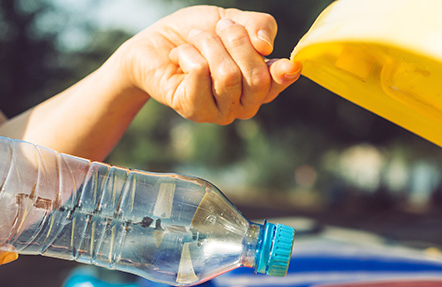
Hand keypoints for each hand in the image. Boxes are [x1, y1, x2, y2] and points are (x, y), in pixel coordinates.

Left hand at [117, 6, 301, 124]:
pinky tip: (179, 56)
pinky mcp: (195, 111)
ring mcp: (220, 112)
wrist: (153, 43)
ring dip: (208, 44)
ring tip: (195, 40)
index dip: (283, 74)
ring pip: (228, 76)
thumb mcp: (230, 18)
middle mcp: (243, 104)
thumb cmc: (195, 34)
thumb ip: (257, 26)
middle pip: (256, 77)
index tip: (288, 65)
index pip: (278, 83)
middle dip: (236, 40)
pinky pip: (201, 74)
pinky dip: (188, 53)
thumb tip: (266, 47)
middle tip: (218, 27)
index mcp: (258, 84)